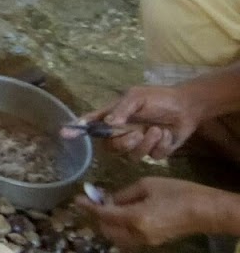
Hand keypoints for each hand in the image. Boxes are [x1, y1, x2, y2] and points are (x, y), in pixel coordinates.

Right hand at [74, 83, 208, 159]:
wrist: (187, 108)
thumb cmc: (160, 97)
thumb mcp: (138, 96)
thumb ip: (122, 109)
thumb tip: (108, 123)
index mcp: (114, 116)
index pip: (92, 124)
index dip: (78, 129)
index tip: (65, 133)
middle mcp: (123, 132)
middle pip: (110, 147)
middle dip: (123, 142)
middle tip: (137, 132)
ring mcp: (138, 143)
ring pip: (130, 155)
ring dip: (145, 143)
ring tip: (157, 130)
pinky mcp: (154, 152)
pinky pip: (151, 156)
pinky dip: (160, 145)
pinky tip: (167, 135)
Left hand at [76, 176, 239, 247]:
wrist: (206, 210)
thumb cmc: (178, 192)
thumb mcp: (146, 185)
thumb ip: (123, 194)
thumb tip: (108, 200)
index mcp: (135, 219)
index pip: (103, 215)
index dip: (88, 207)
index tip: (77, 200)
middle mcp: (138, 235)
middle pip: (107, 231)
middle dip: (97, 217)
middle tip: (95, 200)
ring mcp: (147, 242)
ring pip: (117, 237)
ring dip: (108, 224)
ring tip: (108, 206)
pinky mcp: (154, 242)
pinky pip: (129, 238)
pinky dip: (119, 227)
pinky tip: (122, 213)